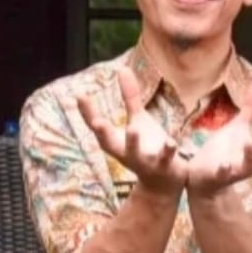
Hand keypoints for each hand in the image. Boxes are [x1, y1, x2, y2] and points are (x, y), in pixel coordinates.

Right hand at [78, 67, 186, 195]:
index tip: (80, 96)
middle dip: (102, 132)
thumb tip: (121, 69)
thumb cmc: (148, 148)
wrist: (165, 184)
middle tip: (96, 121)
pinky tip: (171, 141)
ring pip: (136, 153)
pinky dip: (168, 151)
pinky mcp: (164, 166)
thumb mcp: (138, 120)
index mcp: (117, 142)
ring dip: (133, 142)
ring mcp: (144, 161)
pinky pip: (165, 158)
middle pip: (109, 144)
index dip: (88, 113)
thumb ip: (130, 97)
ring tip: (133, 129)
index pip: (97, 126)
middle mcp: (126, 153)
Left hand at [185, 80, 251, 197]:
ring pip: (249, 168)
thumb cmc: (223, 151)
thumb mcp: (239, 127)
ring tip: (250, 141)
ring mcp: (234, 171)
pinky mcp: (216, 177)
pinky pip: (221, 176)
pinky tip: (223, 164)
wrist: (200, 177)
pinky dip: (223, 171)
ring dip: (251, 156)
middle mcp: (250, 162)